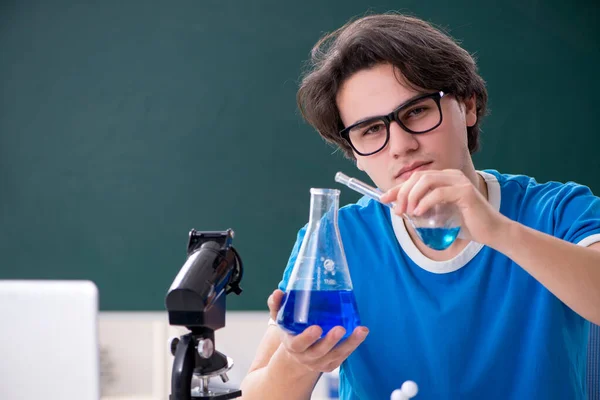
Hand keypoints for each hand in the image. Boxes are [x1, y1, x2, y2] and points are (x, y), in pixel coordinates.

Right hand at [267, 289, 368, 372]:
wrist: (297, 355)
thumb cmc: (291, 331)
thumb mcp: (281, 319)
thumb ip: (277, 305)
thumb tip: (278, 292)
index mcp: (293, 345)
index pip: (298, 344)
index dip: (307, 338)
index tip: (317, 328)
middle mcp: (306, 357)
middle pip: (319, 351)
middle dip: (330, 341)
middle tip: (340, 328)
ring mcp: (320, 363)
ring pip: (336, 355)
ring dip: (349, 343)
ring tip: (360, 330)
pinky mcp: (331, 364)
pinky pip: (343, 356)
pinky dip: (353, 345)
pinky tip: (361, 333)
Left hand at [379, 169, 508, 244]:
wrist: (492, 232)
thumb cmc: (466, 224)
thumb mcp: (438, 216)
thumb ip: (422, 211)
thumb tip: (400, 210)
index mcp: (444, 178)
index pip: (415, 178)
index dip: (397, 188)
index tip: (383, 199)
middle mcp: (451, 175)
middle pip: (417, 177)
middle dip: (402, 193)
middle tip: (396, 211)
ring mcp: (459, 181)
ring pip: (426, 181)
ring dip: (411, 197)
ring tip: (407, 213)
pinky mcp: (465, 192)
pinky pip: (438, 193)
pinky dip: (425, 202)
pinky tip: (418, 213)